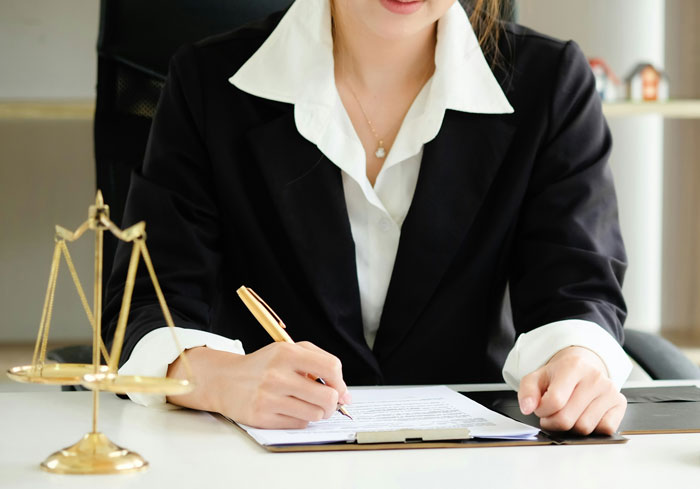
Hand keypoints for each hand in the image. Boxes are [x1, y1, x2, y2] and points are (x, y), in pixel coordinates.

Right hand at [167, 342, 350, 428]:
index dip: (341, 381)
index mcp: (287, 353)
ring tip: (306, 405)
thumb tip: (345, 395)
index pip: (331, 367)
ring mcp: (269, 397)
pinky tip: (290, 410)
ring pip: (316, 414)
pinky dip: (301, 419)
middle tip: (326, 402)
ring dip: (317, 413)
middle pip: (328, 397)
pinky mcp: (262, 417)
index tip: (339, 389)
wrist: (225, 380)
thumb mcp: (288, 351)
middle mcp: (277, 374)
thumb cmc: (264, 366)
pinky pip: (299, 424)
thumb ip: (319, 363)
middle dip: (333, 403)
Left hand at [517, 346, 626, 434]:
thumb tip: (527, 408)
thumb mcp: (537, 377)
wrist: (583, 365)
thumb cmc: (559, 374)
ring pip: (585, 428)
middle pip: (568, 419)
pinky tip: (584, 415)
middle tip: (552, 413)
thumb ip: (527, 391)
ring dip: (571, 427)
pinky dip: (592, 429)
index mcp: (573, 366)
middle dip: (554, 421)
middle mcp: (595, 377)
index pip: (555, 401)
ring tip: (568, 413)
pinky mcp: (620, 403)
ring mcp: (610, 390)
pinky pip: (604, 430)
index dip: (542, 411)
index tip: (541, 408)